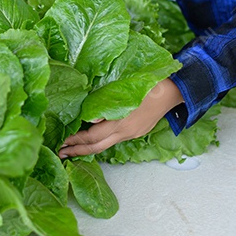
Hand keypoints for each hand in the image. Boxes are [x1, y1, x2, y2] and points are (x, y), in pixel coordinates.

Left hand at [58, 79, 183, 157]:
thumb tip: (89, 119)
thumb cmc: (149, 84)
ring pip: (106, 146)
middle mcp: (127, 131)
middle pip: (97, 147)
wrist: (174, 90)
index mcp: (122, 122)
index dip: (76, 140)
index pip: (93, 136)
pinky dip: (100, 141)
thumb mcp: (125, 90)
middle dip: (77, 151)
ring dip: (88, 148)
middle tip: (60, 152)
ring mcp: (133, 133)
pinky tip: (92, 138)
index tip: (62, 141)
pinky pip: (115, 140)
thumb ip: (106, 104)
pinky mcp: (137, 132)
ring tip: (72, 149)